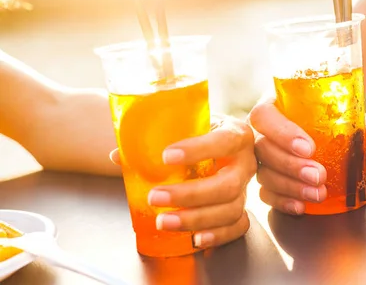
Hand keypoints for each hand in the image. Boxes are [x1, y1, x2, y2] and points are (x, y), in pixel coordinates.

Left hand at [109, 115, 255, 248]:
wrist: (220, 144)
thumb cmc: (201, 134)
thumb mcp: (185, 127)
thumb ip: (156, 139)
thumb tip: (118, 156)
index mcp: (236, 134)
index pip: (223, 141)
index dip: (197, 150)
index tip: (166, 156)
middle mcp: (246, 162)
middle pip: (228, 184)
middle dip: (190, 195)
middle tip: (156, 197)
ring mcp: (246, 187)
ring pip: (231, 209)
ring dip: (196, 219)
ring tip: (164, 221)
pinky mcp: (242, 207)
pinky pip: (238, 226)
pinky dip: (218, 235)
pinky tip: (195, 238)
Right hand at [248, 96, 365, 214]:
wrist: (325, 117)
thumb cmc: (330, 113)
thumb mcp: (348, 115)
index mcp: (275, 104)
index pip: (264, 116)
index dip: (282, 133)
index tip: (309, 147)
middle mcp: (264, 130)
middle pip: (263, 149)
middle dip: (292, 166)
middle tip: (319, 175)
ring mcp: (263, 155)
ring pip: (264, 173)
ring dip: (290, 186)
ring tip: (318, 193)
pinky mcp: (268, 176)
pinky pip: (265, 192)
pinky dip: (282, 201)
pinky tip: (301, 206)